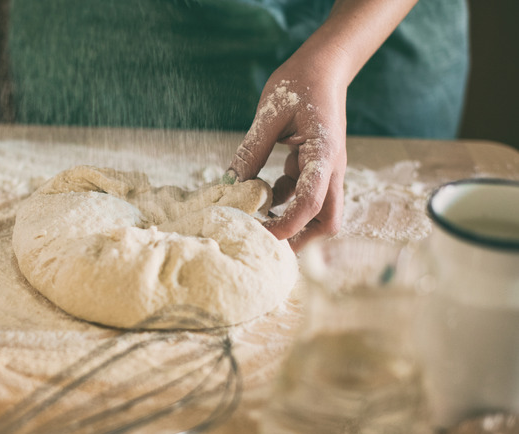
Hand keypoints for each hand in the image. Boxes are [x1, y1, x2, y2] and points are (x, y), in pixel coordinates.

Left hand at [228, 57, 347, 251]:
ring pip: (317, 211)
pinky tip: (260, 192)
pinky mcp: (315, 167)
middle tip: (264, 240)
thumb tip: (229, 184)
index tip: (261, 235)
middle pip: (327, 221)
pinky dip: (284, 200)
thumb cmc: (299, 84)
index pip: (312, 202)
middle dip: (300, 238)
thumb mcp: (269, 115)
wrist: (323, 67)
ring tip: (255, 218)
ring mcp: (325, 169)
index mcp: (324, 153)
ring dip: (290, 219)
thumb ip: (251, 150)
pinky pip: (303, 194)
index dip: (288, 225)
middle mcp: (331, 167)